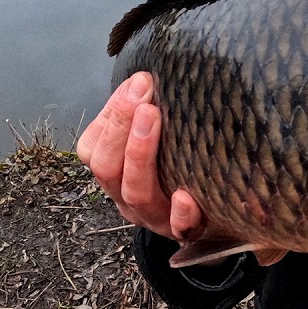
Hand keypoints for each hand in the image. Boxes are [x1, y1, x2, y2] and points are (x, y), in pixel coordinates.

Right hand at [76, 72, 202, 239]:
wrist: (214, 221)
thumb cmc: (179, 170)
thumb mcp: (156, 143)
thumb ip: (146, 114)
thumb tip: (147, 74)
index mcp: (115, 174)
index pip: (93, 149)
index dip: (110, 116)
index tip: (137, 82)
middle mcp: (127, 199)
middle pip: (108, 169)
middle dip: (120, 126)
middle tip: (142, 92)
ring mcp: (154, 218)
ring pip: (136, 194)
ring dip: (140, 153)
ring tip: (153, 116)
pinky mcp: (186, 233)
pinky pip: (179, 228)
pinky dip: (180, 213)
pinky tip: (186, 196)